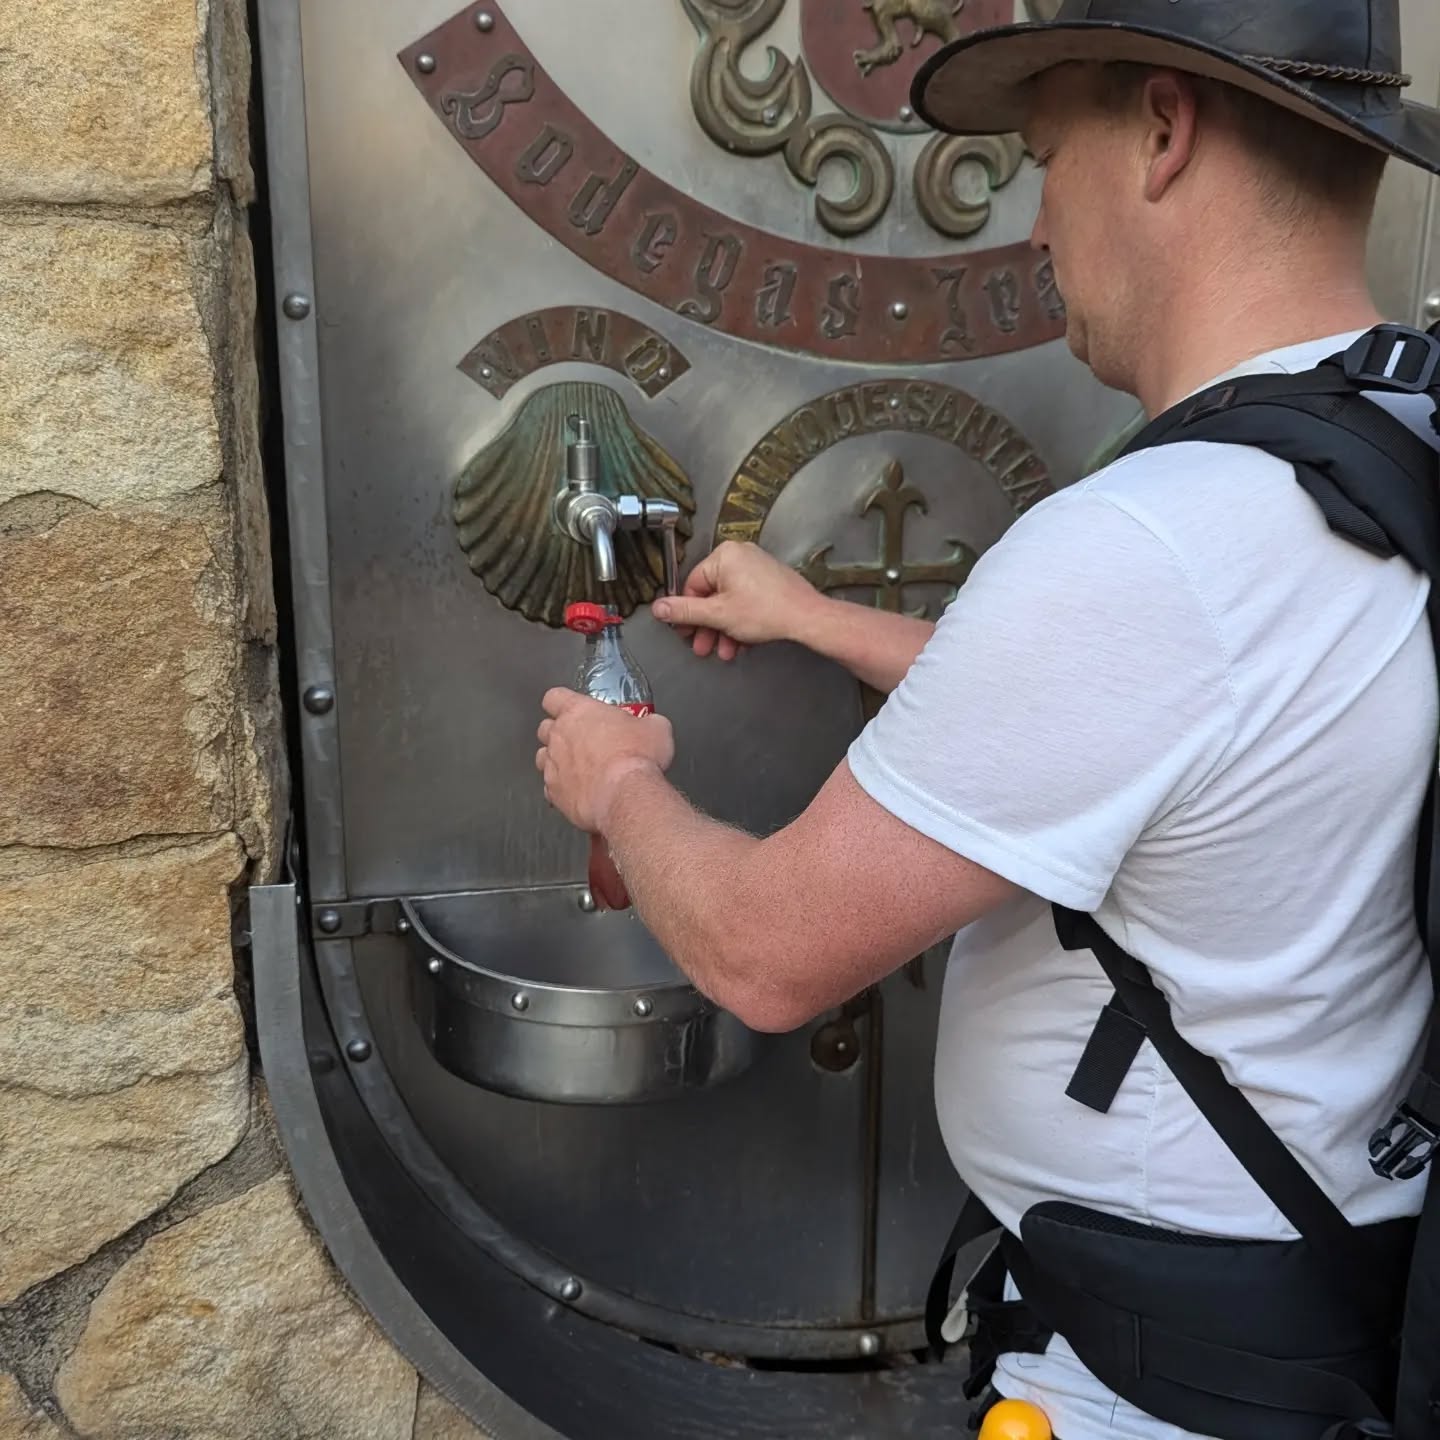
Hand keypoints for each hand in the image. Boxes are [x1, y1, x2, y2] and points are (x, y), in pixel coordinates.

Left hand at [536, 688, 674, 832]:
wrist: (625, 795)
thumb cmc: (635, 758)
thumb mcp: (656, 728)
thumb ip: (646, 722)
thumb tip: (652, 725)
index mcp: (579, 711)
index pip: (555, 697)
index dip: (562, 702)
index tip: (571, 708)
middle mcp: (560, 736)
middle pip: (544, 727)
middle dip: (558, 732)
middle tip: (580, 740)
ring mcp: (553, 765)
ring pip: (542, 757)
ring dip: (556, 760)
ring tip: (577, 767)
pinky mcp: (554, 792)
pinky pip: (550, 788)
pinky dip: (562, 789)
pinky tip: (578, 791)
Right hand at [651, 541, 824, 660]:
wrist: (807, 617)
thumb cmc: (767, 611)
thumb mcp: (717, 615)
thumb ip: (685, 611)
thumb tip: (659, 607)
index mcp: (724, 556)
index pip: (692, 585)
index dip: (688, 614)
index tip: (686, 632)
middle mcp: (740, 556)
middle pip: (712, 595)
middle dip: (708, 627)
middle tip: (703, 647)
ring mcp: (756, 567)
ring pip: (729, 602)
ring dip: (724, 630)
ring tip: (724, 651)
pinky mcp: (769, 581)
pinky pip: (746, 601)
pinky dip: (740, 622)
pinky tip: (740, 644)